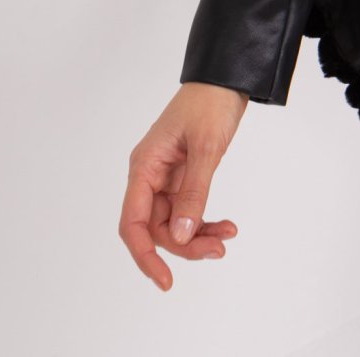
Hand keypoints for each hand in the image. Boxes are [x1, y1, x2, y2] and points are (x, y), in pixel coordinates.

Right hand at [119, 82, 248, 290]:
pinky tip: (226, 226)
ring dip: (198, 236)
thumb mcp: (206, 148)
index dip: (145, 255)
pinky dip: (205, 221)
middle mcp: (150, 174)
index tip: (165, 280)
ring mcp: (167, 177)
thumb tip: (182, 235)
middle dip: (184, 245)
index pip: (133, 222)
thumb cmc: (210, 103)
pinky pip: (188, 210)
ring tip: (226, 238)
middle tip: (218, 249)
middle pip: (156, 228)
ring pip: (174, 222)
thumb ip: (194, 192)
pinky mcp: (184, 176)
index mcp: (144, 166)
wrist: (226, 79)